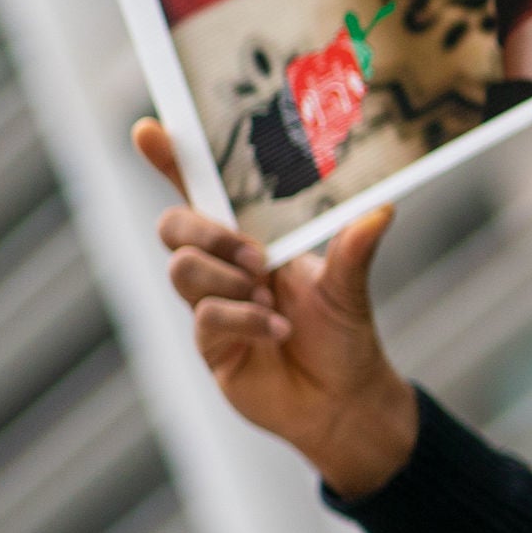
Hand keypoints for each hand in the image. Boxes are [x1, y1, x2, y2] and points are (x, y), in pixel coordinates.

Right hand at [137, 119, 417, 497]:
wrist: (345, 402)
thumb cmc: (344, 338)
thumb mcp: (349, 288)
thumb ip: (354, 251)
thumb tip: (381, 211)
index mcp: (253, 241)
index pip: (204, 195)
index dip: (173, 162)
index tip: (150, 130)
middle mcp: (225, 269)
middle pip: (175, 227)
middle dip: (206, 231)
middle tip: (254, 256)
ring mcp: (212, 307)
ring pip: (183, 270)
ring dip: (228, 280)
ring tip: (269, 299)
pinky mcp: (211, 346)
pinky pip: (206, 318)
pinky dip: (245, 320)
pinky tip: (277, 330)